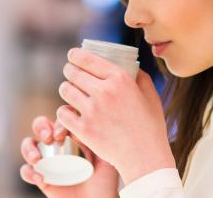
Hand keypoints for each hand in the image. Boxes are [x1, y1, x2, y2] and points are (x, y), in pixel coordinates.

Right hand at [20, 115, 119, 197]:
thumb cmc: (105, 180)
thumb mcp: (105, 157)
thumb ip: (95, 140)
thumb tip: (81, 124)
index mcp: (73, 134)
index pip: (63, 117)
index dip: (59, 120)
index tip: (62, 133)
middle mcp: (58, 143)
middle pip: (41, 124)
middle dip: (41, 126)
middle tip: (48, 138)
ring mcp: (47, 159)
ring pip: (28, 144)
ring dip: (29, 148)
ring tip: (36, 159)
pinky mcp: (40, 177)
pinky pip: (26, 171)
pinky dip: (29, 173)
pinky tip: (40, 178)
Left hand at [57, 48, 175, 183]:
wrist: (145, 157)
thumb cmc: (150, 126)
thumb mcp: (151, 95)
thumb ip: (140, 76)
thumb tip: (130, 65)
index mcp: (120, 79)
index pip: (88, 59)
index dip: (75, 55)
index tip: (72, 56)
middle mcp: (105, 91)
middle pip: (72, 72)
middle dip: (69, 71)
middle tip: (70, 74)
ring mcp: (93, 110)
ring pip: (65, 90)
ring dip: (66, 90)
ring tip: (70, 93)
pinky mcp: (84, 129)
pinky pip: (62, 113)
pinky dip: (64, 113)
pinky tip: (70, 113)